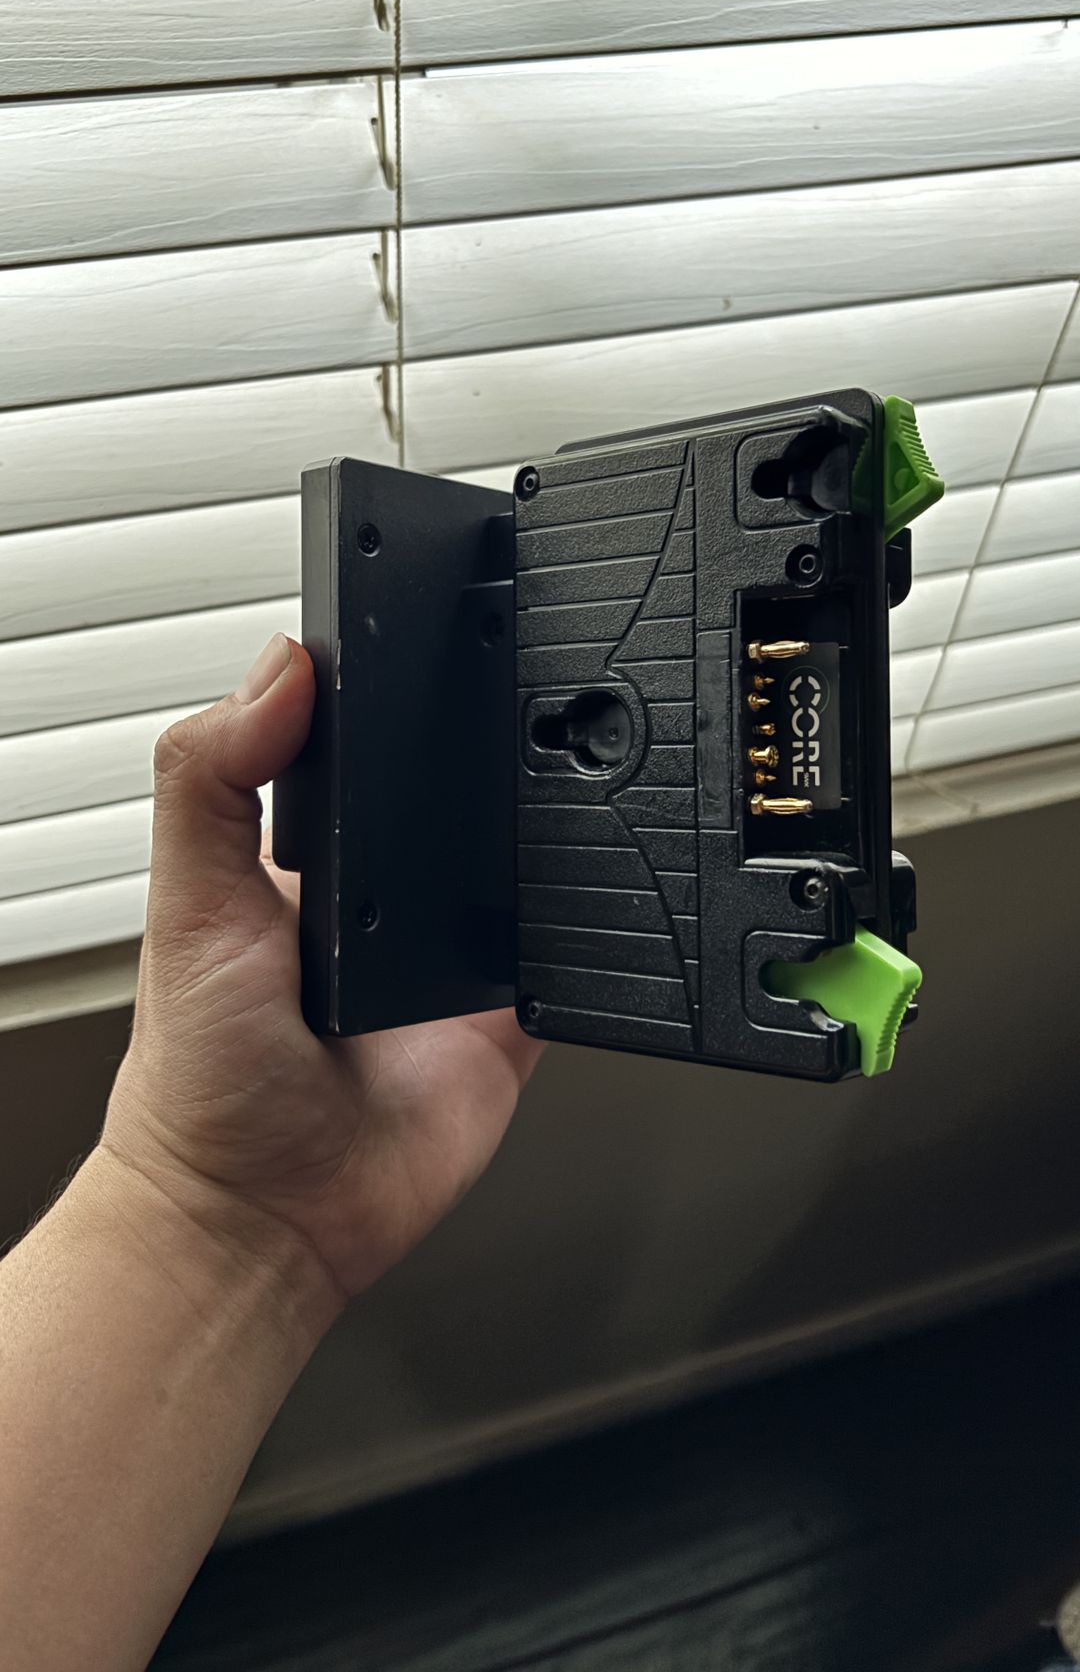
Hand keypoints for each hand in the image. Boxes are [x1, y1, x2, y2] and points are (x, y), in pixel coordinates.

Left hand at [101, 633, 541, 1323]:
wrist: (263, 1221)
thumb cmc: (201, 1082)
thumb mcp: (186, 903)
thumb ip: (213, 778)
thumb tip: (276, 668)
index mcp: (306, 852)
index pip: (362, 745)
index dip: (391, 695)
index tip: (430, 639)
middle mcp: (385, 896)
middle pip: (458, 794)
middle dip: (486, 760)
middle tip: (505, 723)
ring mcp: (452, 955)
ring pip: (526, 863)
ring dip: (543, 837)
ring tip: (548, 800)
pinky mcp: (510, 1017)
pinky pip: (569, 956)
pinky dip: (585, 930)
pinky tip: (582, 901)